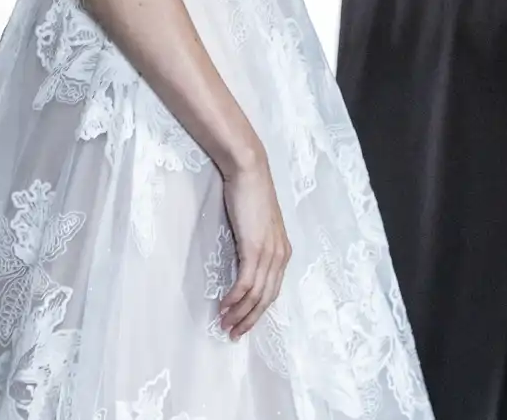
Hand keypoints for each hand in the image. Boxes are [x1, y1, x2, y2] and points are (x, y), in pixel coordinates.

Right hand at [217, 146, 290, 340]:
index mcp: (282, 251)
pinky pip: (245, 282)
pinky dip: (235, 298)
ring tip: (225, 325)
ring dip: (240, 313)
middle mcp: (280, 255)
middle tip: (233, 334)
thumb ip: (254, 247)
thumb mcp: (256, 227)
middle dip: (250, 319)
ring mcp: (269, 252)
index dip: (258, 311)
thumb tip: (242, 266)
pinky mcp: (255, 248)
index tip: (244, 324)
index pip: (272, 290)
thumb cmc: (249, 195)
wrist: (249, 172)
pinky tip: (223, 306)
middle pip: (267, 298)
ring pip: (256, 294)